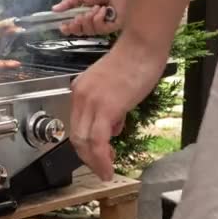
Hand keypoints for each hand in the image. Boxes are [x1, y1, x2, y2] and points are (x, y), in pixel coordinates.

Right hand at [52, 0, 127, 35]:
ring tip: (94, 8)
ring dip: (88, 19)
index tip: (62, 26)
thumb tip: (54, 9)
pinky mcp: (114, 25)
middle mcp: (96, 19)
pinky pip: (100, 29)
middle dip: (76, 26)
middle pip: (81, 31)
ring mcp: (105, 22)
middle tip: (76, 19)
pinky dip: (98, 19)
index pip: (76, 25)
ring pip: (90, 31)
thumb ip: (69, 3)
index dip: (68, 28)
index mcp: (87, 11)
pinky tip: (102, 10)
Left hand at [69, 38, 166, 180]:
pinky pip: (98, 141)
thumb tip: (114, 126)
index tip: (97, 155)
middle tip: (100, 168)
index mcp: (79, 90)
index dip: (85, 143)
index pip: (76, 123)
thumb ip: (110, 106)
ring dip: (94, 162)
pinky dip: (101, 159)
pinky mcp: (106, 108)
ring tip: (106, 172)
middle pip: (76, 135)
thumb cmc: (134, 62)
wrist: (141, 46)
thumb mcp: (114, 87)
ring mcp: (90, 102)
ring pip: (84, 141)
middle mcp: (79, 96)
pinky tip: (109, 168)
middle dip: (87, 157)